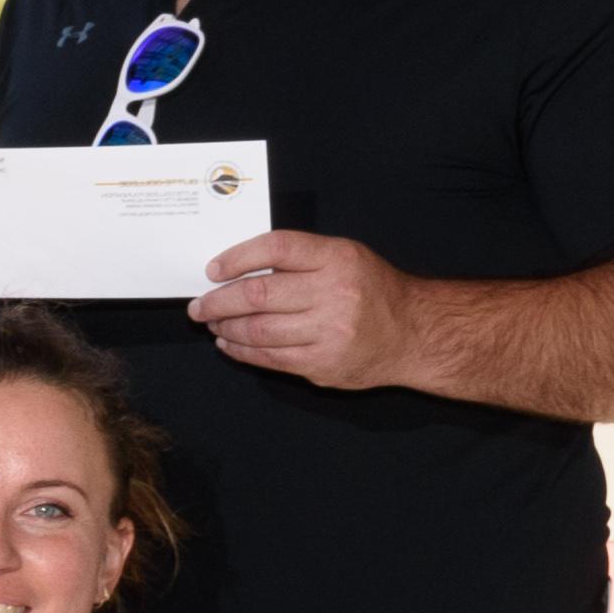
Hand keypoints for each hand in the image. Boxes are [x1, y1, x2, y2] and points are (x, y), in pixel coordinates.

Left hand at [193, 229, 418, 390]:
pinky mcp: (322, 364)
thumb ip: (299, 259)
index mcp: (337, 259)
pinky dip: (241, 351)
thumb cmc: (372, 290)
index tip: (213, 270)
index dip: (237, 257)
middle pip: (257, 295)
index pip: (276, 248)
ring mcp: (328, 332)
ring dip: (226, 328)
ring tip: (213, 323)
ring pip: (257, 330)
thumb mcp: (344, 257)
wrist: (414, 333)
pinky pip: (269, 358)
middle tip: (199, 305)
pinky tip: (230, 344)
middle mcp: (333, 294)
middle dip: (218, 301)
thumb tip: (238, 268)